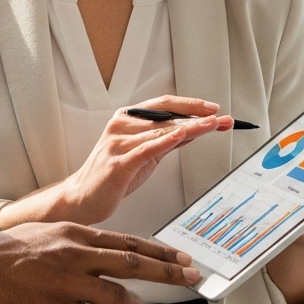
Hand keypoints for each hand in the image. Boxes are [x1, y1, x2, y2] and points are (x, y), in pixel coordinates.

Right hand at [0, 222, 200, 303]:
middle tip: (191, 276)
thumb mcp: (40, 237)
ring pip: (118, 295)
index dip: (157, 250)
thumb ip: (71, 244)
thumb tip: (97, 255)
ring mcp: (66, 283)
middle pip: (132, 263)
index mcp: (72, 233)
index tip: (179, 256)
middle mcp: (74, 254)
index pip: (126, 241)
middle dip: (167, 270)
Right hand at [59, 96, 230, 225]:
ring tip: (212, 125)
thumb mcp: (144, 153)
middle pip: (166, 116)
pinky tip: (180, 135)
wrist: (81, 199)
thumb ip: (165, 140)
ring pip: (161, 131)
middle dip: (198, 117)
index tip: (213, 108)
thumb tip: (193, 130)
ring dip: (191, 128)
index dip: (190, 104)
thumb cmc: (112, 176)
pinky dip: (164, 141)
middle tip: (222, 119)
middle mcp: (121, 126)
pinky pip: (145, 149)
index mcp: (127, 119)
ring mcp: (118, 144)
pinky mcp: (118, 164)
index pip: (163, 104)